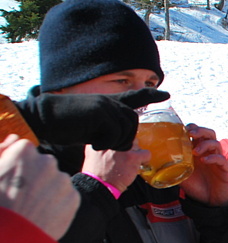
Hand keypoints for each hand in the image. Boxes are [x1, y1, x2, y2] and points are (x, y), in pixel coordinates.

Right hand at [0, 136, 79, 239]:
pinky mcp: (74, 197)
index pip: (25, 152)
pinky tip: (43, 214)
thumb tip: (15, 138)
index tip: (11, 180)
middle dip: (35, 176)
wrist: (11, 239)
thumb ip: (2, 150)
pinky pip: (66, 197)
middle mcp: (47, 161)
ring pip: (56, 181)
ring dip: (47, 190)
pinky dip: (57, 204)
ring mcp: (63, 180)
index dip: (17, 167)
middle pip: (43, 165)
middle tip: (21, 196)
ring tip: (32, 207)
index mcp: (24, 151)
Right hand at [17, 88, 170, 150]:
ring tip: (98, 145)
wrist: (45, 119)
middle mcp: (109, 101)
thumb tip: (124, 139)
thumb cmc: (65, 125)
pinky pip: (114, 133)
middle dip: (125, 139)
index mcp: (108, 102)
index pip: (134, 97)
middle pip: (133, 122)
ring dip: (114, 143)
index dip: (151, 95)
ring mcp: (105, 105)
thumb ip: (108, 126)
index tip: (167, 95)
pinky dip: (106, 143)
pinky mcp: (100, 112)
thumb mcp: (91, 125)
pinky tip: (94, 144)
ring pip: (125, 129)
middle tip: (106, 147)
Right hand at [81, 142, 149, 193]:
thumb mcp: (92, 152)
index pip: (119, 133)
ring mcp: (125, 148)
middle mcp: (115, 141)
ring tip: (130, 162)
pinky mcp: (133, 157)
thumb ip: (102, 143)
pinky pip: (146, 153)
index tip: (122, 148)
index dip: (122, 142)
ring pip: (137, 145)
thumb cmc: (96, 172)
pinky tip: (140, 164)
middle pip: (128, 138)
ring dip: (135, 153)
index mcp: (103, 139)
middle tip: (125, 157)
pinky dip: (145, 159)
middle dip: (129, 147)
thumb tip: (109, 140)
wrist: (100, 184)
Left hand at [180, 124, 227, 205]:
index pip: (198, 134)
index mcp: (199, 152)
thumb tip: (157, 163)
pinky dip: (213, 157)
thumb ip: (173, 168)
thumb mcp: (181, 176)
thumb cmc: (197, 187)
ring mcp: (217, 160)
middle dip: (200, 131)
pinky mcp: (224, 169)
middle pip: (209, 134)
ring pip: (216, 143)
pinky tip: (205, 160)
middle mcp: (209, 153)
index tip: (183, 129)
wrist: (210, 202)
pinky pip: (221, 158)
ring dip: (205, 144)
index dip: (192, 128)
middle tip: (190, 133)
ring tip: (195, 151)